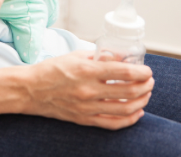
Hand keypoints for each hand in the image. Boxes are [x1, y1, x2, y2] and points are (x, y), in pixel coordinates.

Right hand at [17, 51, 153, 129]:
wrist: (30, 90)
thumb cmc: (51, 70)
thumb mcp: (74, 56)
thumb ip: (98, 57)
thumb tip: (120, 57)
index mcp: (86, 71)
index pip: (123, 72)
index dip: (141, 72)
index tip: (147, 70)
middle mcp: (89, 91)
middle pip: (129, 92)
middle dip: (145, 86)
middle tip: (149, 81)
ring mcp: (87, 108)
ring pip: (125, 109)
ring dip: (141, 102)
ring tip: (146, 94)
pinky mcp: (84, 120)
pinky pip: (113, 123)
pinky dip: (129, 119)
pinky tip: (136, 112)